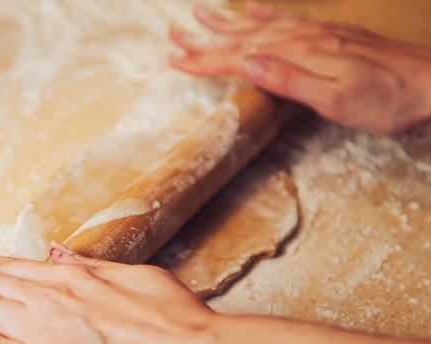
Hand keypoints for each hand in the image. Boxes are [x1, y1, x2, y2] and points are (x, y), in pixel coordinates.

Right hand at [169, 2, 430, 133]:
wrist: (430, 82)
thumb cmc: (385, 100)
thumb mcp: (337, 99)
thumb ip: (290, 80)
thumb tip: (249, 63)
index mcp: (299, 56)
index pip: (239, 58)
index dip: (205, 60)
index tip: (176, 60)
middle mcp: (302, 38)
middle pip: (241, 37)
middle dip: (204, 38)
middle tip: (173, 34)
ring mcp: (315, 32)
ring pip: (257, 25)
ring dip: (225, 22)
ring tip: (198, 15)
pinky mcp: (327, 33)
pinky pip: (285, 18)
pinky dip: (262, 14)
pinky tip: (249, 9)